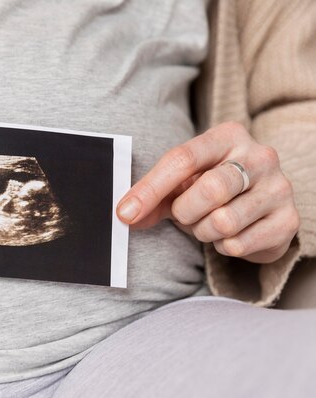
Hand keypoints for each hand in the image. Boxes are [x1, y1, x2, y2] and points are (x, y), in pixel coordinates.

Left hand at [116, 122, 299, 263]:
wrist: (259, 208)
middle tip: (185, 215)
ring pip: (224, 221)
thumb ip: (152, 197)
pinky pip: (239, 244)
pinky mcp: (288, 221)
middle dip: (185, 212)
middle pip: (208, 190)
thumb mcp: (180, 184)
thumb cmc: (212, 188)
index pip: (182, 159)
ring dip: (204, 231)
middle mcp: (260, 156)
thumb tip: (125, 215)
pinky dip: (223, 246)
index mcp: (228, 136)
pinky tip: (229, 235)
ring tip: (209, 223)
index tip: (125, 213)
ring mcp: (279, 188)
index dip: (149, 189)